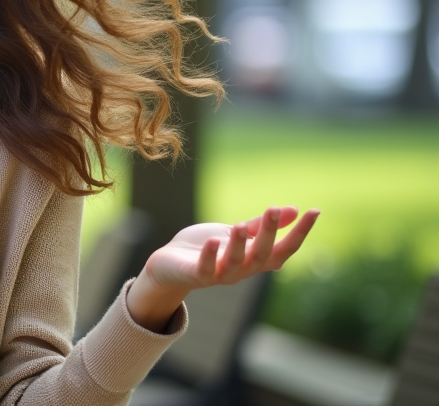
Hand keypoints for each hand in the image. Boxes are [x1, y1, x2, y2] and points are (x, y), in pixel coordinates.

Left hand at [126, 206, 319, 331]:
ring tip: (239, 225)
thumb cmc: (205, 248)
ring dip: (240, 244)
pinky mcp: (196, 275)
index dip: (300, 233)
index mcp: (254, 259)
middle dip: (268, 233)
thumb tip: (292, 210)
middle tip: (273, 209)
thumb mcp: (235, 233)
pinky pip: (206, 269)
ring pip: (236, 263)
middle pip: (262, 255)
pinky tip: (213, 241)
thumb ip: (259, 226)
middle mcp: (242, 270)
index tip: (315, 211)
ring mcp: (220, 275)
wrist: (169, 264)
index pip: (284, 248)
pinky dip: (211, 256)